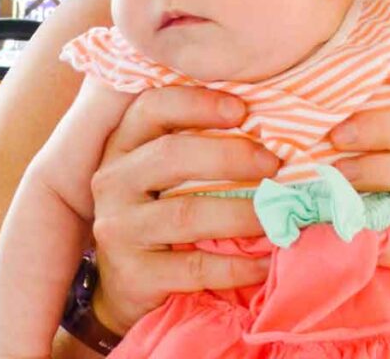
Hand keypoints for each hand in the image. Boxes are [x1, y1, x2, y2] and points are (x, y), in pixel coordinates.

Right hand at [89, 86, 278, 333]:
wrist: (121, 286)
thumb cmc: (155, 212)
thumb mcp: (158, 173)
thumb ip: (192, 144)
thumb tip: (261, 127)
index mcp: (121, 146)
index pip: (151, 109)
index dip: (195, 103)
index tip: (241, 109)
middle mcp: (113, 182)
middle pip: (171, 156)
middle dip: (228, 155)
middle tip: (271, 164)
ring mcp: (118, 229)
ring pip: (185, 213)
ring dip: (240, 212)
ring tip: (277, 213)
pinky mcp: (132, 276)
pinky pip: (193, 266)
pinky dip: (235, 265)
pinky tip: (264, 262)